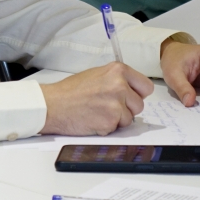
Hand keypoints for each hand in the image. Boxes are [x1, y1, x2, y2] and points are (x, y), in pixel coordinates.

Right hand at [39, 63, 153, 135]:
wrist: (54, 104)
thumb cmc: (71, 90)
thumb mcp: (98, 74)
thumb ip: (118, 80)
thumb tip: (133, 91)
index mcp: (118, 70)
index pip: (146, 87)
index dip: (138, 94)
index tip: (130, 98)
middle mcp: (119, 85)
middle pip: (139, 105)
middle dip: (127, 109)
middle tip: (108, 107)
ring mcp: (115, 104)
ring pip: (130, 119)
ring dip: (117, 120)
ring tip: (99, 112)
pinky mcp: (110, 121)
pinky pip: (117, 128)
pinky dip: (107, 127)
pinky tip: (94, 119)